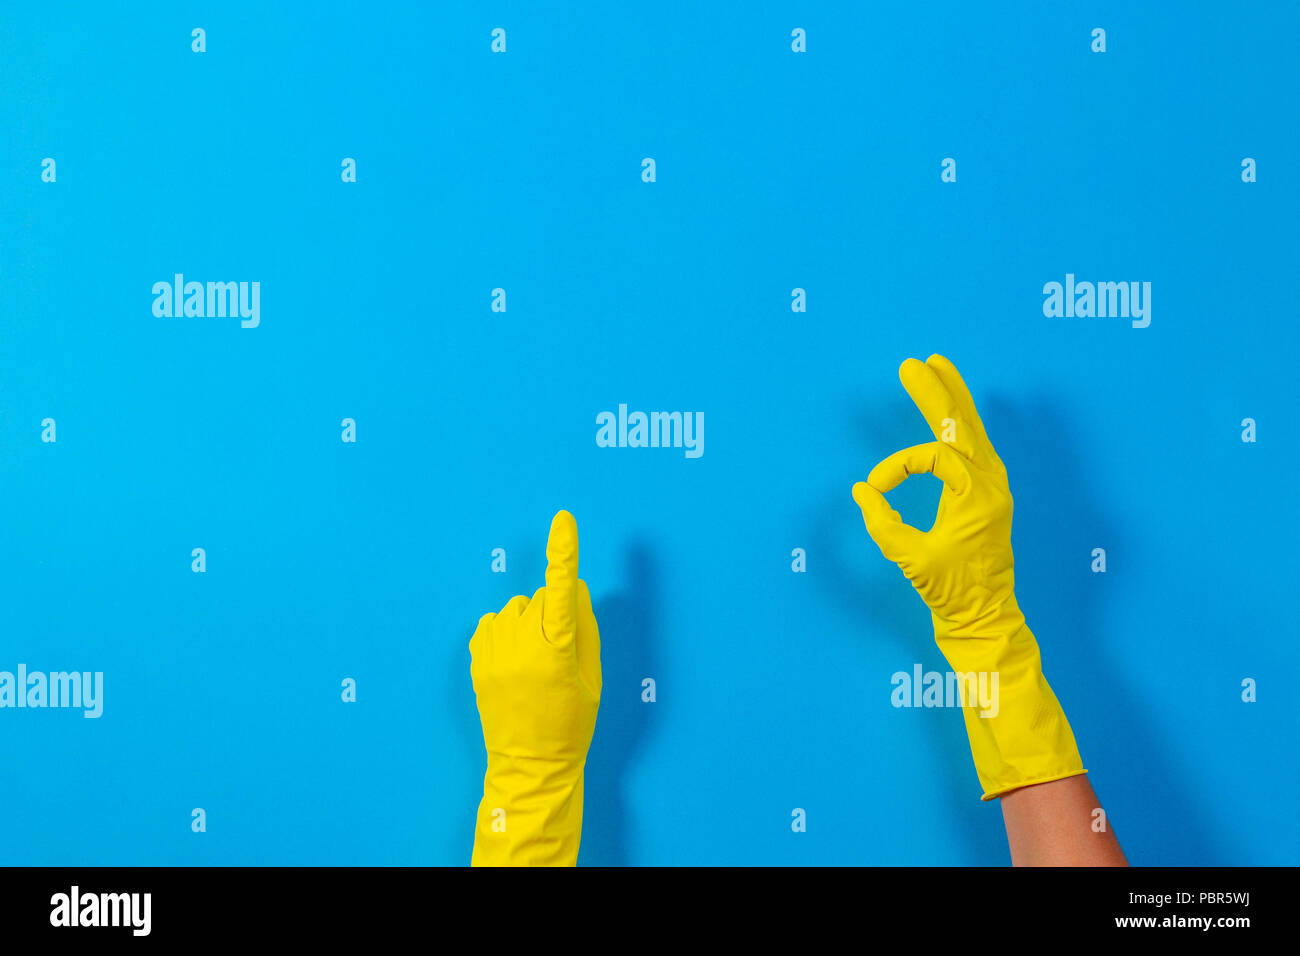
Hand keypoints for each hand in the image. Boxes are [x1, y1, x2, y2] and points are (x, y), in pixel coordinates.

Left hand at [469, 510, 600, 864]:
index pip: (563, 590)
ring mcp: (494, 653)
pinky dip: (506, 632)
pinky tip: (515, 658)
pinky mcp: (477, 660)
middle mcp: (522, 646)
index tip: (564, 521)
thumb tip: (574, 589)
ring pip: (517, 608)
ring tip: (535, 659)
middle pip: (543, 597)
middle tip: (562, 650)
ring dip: (529, 621)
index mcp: (557, 650)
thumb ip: (584, 628)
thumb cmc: (571, 724)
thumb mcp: (591, 677)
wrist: (531, 764)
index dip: (565, 552)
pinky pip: (493, 623)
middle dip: (556, 612)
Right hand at [852, 353, 1014, 632]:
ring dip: (954, 398)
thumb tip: (863, 490)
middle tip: (913, 364)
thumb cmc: (950, 590)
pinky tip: (955, 408)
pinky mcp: (990, 495)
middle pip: (962, 424)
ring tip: (939, 367)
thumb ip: (881, 522)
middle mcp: (992, 484)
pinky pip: (977, 446)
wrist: (984, 616)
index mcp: (977, 494)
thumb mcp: (909, 557)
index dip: (897, 466)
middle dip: (937, 391)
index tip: (874, 488)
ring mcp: (995, 487)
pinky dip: (962, 422)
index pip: (932, 456)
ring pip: (974, 430)